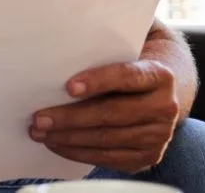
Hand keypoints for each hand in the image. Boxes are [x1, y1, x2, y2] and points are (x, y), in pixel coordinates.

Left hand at [30, 60, 179, 172]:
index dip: (98, 81)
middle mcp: (165, 107)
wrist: (160, 91)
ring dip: (68, 137)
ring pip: (107, 139)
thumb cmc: (129, 66)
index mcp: (160, 75)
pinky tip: (57, 144)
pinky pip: (108, 158)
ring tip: (39, 133)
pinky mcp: (148, 156)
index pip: (128, 76)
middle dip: (71, 118)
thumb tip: (56, 49)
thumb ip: (101, 48)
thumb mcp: (124, 51)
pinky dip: (78, 152)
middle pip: (112, 114)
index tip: (68, 86)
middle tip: (39, 118)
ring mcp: (158, 135)